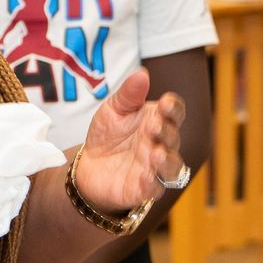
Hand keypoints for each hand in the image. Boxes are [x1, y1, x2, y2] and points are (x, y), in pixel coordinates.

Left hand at [73, 69, 184, 216]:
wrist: (88, 165)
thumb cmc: (108, 135)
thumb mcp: (113, 110)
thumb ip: (128, 94)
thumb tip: (142, 74)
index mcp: (157, 121)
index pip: (174, 113)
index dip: (174, 108)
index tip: (166, 102)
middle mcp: (161, 144)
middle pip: (173, 137)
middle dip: (167, 131)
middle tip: (153, 125)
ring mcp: (154, 168)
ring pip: (173, 167)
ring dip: (167, 160)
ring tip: (156, 153)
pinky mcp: (144, 188)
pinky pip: (155, 188)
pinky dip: (152, 183)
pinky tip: (145, 176)